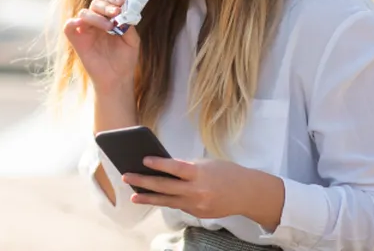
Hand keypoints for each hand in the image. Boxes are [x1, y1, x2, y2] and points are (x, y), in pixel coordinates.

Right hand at [63, 0, 139, 95]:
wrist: (117, 79)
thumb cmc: (124, 60)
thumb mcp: (132, 42)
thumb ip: (128, 26)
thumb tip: (124, 14)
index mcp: (110, 19)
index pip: (109, 2)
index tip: (121, 4)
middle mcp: (97, 22)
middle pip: (96, 4)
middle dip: (106, 6)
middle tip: (116, 13)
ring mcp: (85, 30)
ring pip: (84, 13)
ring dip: (96, 16)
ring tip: (109, 27)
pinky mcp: (76, 40)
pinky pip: (68, 26)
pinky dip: (72, 22)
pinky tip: (82, 25)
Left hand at [121, 158, 250, 219]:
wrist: (247, 194)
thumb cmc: (226, 173)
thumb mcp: (206, 164)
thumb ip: (186, 167)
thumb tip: (164, 167)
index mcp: (199, 174)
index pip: (175, 168)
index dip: (159, 164)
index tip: (143, 160)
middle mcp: (196, 191)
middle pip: (165, 187)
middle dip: (144, 182)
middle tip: (127, 177)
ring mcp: (196, 205)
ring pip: (167, 201)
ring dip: (149, 198)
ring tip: (134, 196)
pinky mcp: (197, 214)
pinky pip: (178, 206)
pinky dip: (167, 201)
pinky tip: (155, 197)